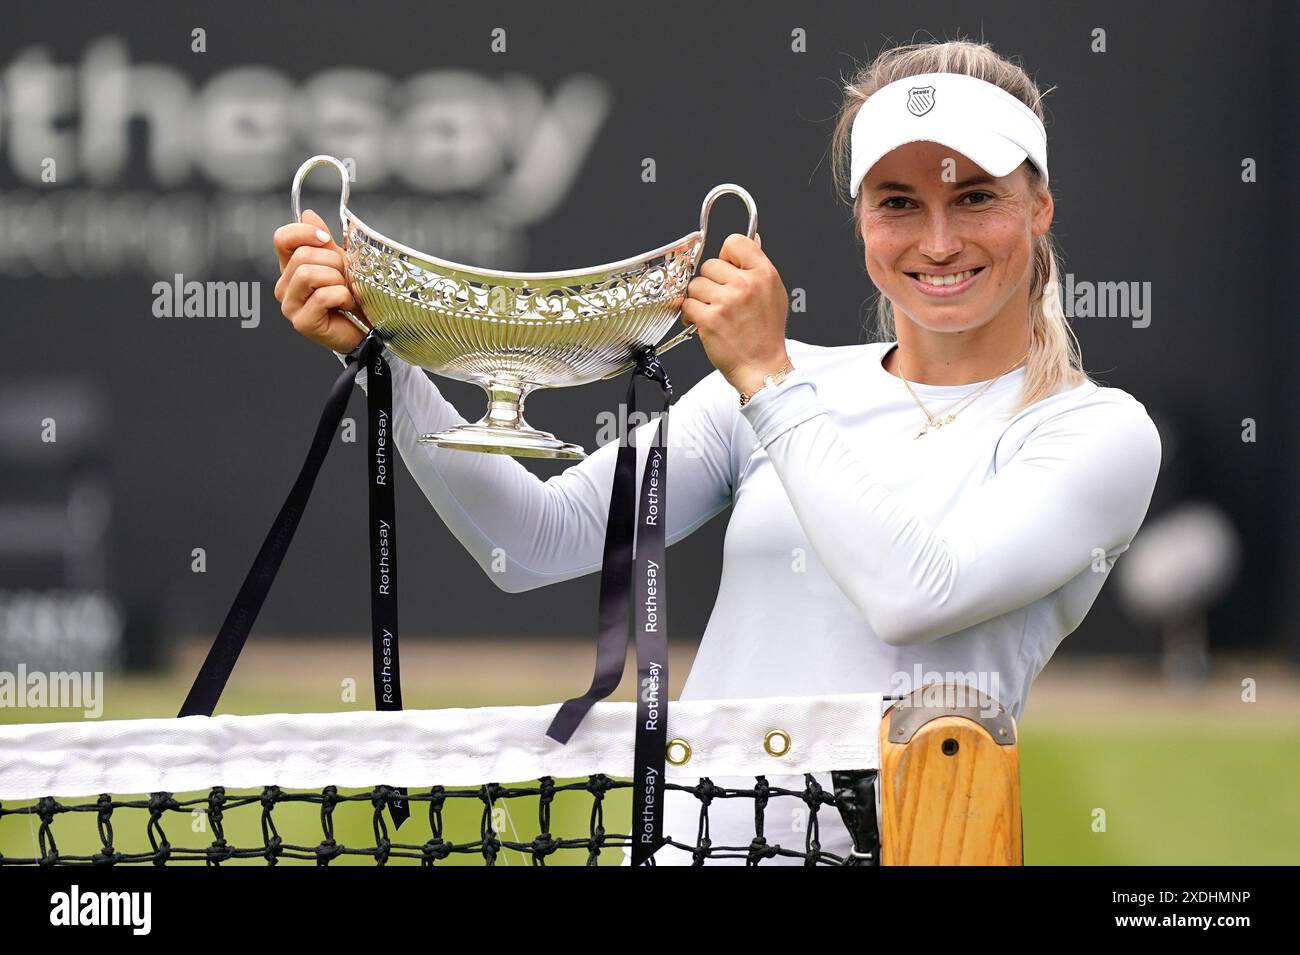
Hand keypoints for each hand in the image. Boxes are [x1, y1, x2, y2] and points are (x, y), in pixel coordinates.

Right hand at [272, 209, 368, 352]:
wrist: (369, 326)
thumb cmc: (353, 295)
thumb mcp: (339, 261)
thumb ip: (322, 240)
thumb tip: (307, 214)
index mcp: (290, 267)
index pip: (282, 239)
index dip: (304, 233)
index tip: (326, 240)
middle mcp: (285, 286)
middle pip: (302, 256)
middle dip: (333, 262)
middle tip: (345, 277)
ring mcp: (290, 306)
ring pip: (309, 274)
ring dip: (337, 280)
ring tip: (346, 291)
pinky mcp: (303, 323)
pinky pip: (323, 296)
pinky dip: (343, 297)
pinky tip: (347, 305)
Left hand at [680, 231, 789, 395]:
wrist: (762, 367)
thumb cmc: (766, 335)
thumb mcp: (774, 294)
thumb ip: (759, 266)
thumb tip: (752, 239)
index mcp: (764, 273)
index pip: (735, 242)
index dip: (726, 256)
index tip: (727, 270)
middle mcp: (745, 284)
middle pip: (710, 264)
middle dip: (712, 283)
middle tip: (723, 302)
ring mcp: (726, 301)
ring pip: (696, 285)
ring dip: (699, 300)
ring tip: (715, 314)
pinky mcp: (709, 319)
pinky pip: (687, 305)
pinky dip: (690, 316)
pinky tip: (704, 324)